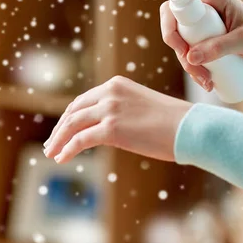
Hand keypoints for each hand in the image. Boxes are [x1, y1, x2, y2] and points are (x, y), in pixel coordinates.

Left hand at [43, 76, 192, 162]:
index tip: (63, 130)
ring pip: (73, 124)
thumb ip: (123, 112)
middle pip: (74, 110)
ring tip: (52, 153)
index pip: (84, 100)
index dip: (70, 117)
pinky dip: (68, 149)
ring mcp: (109, 109)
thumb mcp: (143, 107)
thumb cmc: (174, 122)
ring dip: (59, 140)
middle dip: (60, 128)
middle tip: (52, 144)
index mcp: (117, 84)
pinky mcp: (111, 128)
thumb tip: (110, 131)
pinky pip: (80, 140)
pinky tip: (62, 158)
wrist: (190, 127)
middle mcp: (110, 92)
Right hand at [158, 0, 242, 90]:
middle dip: (174, 39)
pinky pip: (184, 51)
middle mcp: (203, 5)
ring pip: (176, 37)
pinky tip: (205, 80)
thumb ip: (221, 46)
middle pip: (172, 12)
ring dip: (185, 61)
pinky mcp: (199, 38)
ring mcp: (199, 22)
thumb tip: (191, 57)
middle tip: (188, 60)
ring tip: (206, 79)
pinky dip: (190, 67)